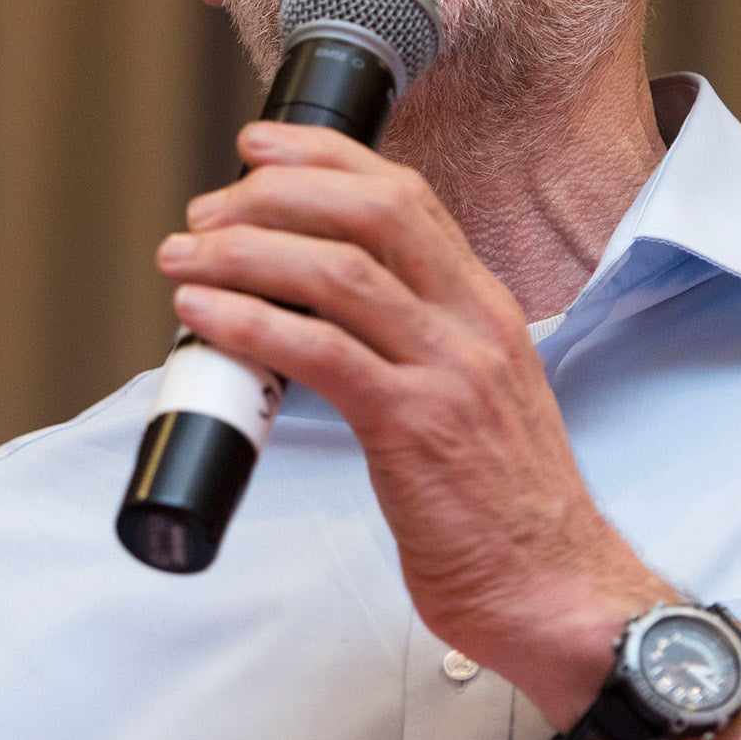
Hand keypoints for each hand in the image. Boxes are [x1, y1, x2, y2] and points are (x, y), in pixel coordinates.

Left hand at [155, 121, 668, 721]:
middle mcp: (471, 323)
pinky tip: (206, 317)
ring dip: (246, 254)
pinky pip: (322, 353)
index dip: (327, 159)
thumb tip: (322, 316)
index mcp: (484, 307)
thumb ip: (419, 345)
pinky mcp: (416, 427)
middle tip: (207, 210)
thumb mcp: (476, 395)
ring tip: (184, 260)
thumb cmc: (504, 506)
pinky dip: (252, 324)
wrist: (556, 588)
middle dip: (277, 193)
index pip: (407, 196)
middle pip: (372, 212)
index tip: (261, 151)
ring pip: (339, 272)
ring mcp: (448, 371)